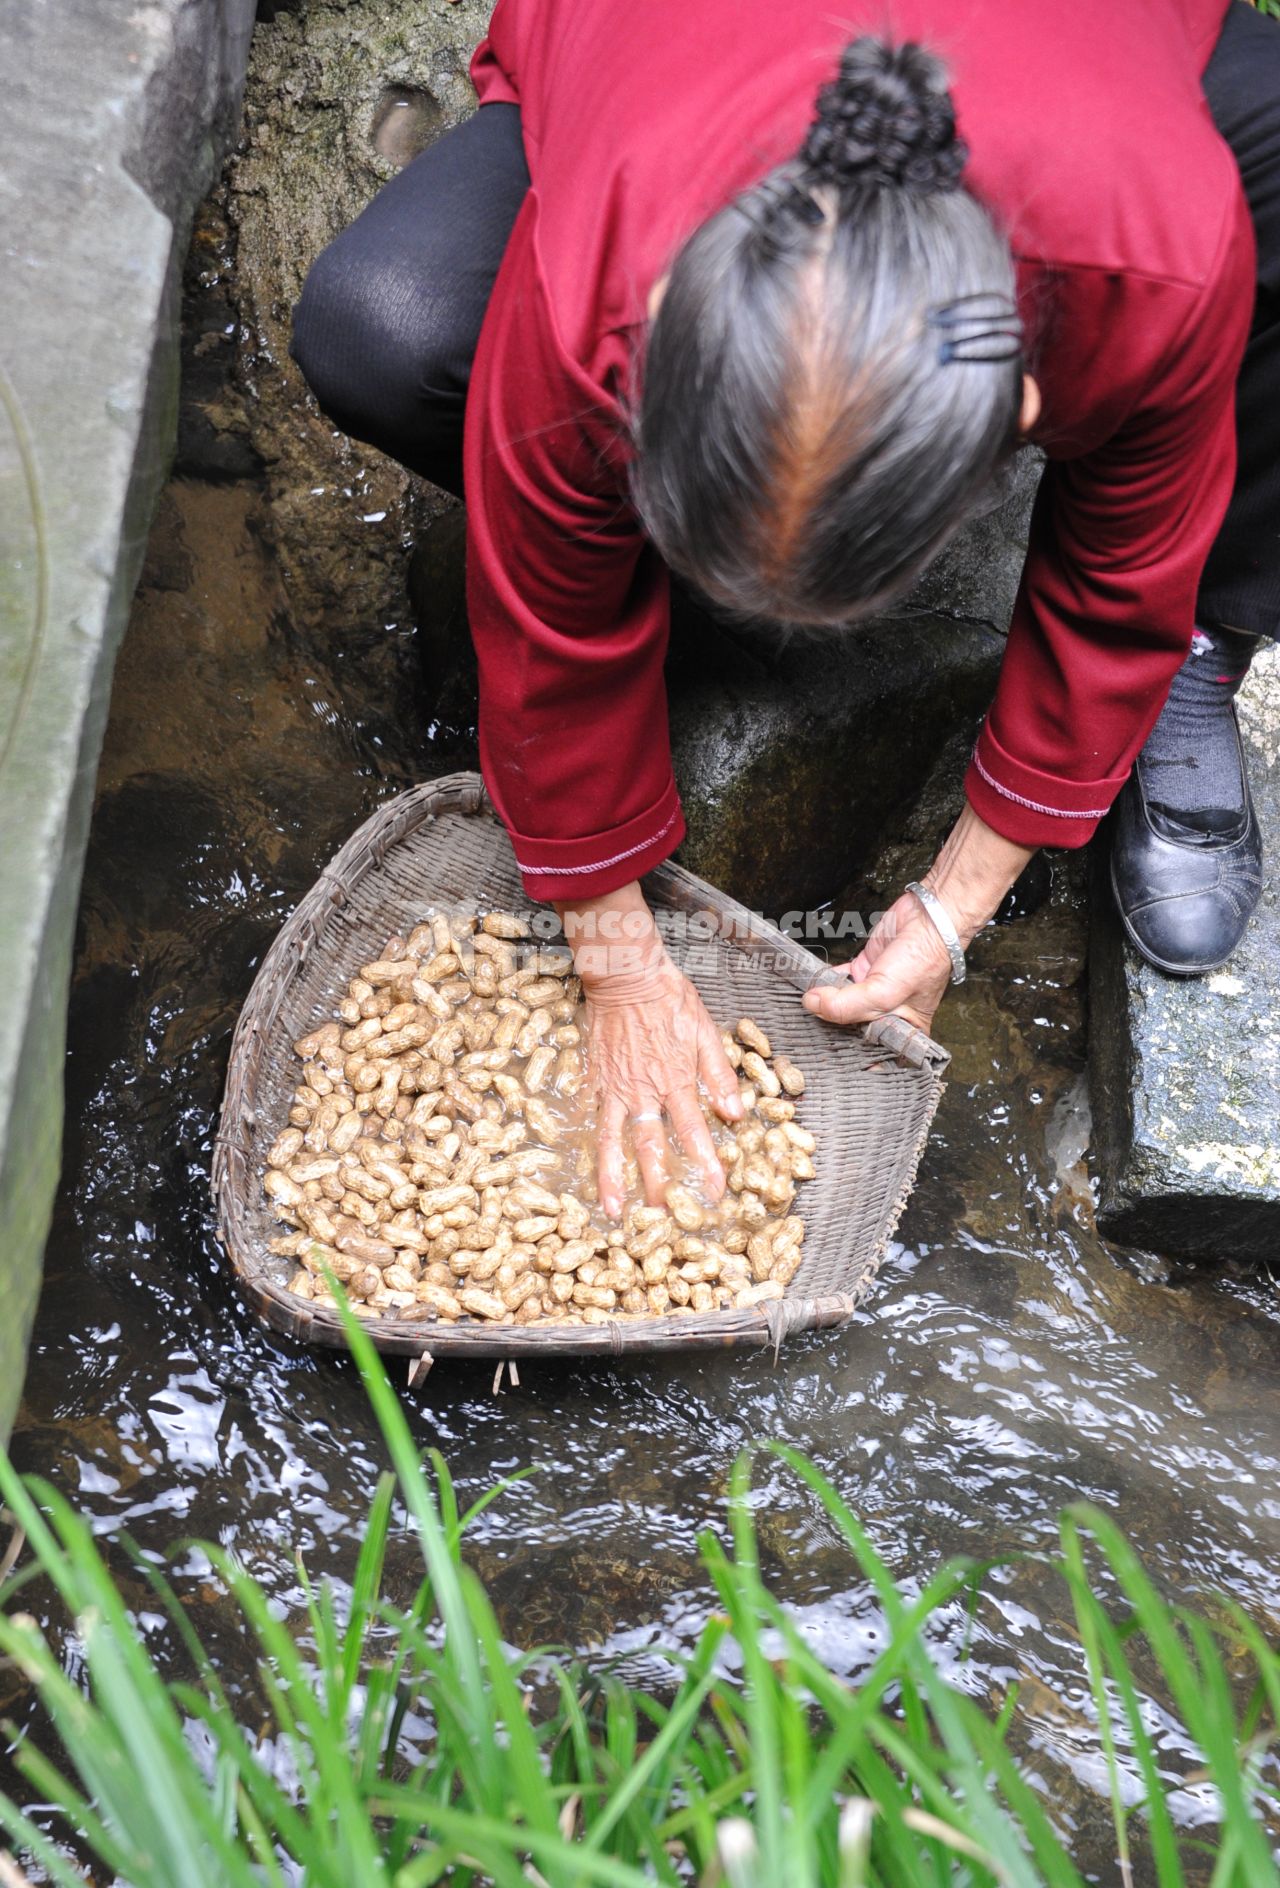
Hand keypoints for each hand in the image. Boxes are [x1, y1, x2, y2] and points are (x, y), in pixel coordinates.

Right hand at [585, 954, 743, 1215]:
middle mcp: (643, 1091)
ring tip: (613, 1210)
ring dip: (612, 1178)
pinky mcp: (594, 1080)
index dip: (705, 1165)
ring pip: (611, 1140)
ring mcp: (614, 1088)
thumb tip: (735, 1115)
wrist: (624, 973)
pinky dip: (588, 1145)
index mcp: (675, 1079)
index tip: (715, 1194)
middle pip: (649, 1147)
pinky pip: (590, 1118)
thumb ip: (719, 1074)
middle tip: (662, 1221)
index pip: (693, 1132)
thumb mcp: (705, 1030)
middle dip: (656, 1186)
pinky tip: (585, 1169)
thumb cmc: (669, 997)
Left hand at [801, 799, 1035, 1037]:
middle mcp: (889, 1014)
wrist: (927, 918)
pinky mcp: (864, 969)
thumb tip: (814, 1005)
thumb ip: (847, 1005)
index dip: (852, 1059)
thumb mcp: (884, 993)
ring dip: (825, 1003)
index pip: (875, 1056)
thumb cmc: (924, 959)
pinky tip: (813, 985)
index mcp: (904, 1031)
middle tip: (808, 1030)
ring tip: (805, 1007)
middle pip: (852, 1029)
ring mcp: (874, 991)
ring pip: (842, 1003)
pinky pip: (839, 980)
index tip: (826, 1059)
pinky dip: (826, 981)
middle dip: (831, 1028)